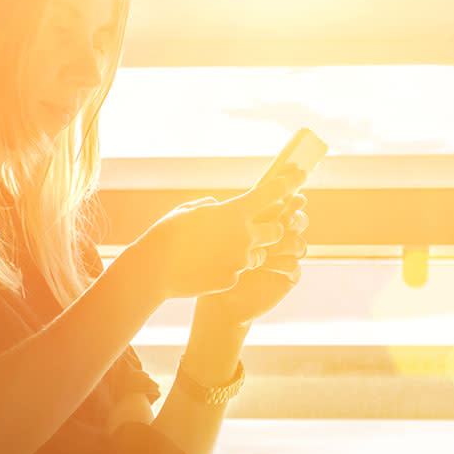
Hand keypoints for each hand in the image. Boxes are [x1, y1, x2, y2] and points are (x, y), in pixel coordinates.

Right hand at [134, 173, 298, 300]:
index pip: (270, 193)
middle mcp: (243, 236)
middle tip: (265, 227)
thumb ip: (213, 208)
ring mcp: (239, 260)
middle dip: (274, 229)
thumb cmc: (167, 234)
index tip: (300, 173)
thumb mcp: (190, 211)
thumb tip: (221, 209)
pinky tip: (206, 268)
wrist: (153, 269)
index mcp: (233, 212)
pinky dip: (228, 269)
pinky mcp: (233, 279)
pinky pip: (238, 273)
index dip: (288, 182)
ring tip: (220, 250)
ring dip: (248, 251)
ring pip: (258, 255)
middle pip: (276, 231)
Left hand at [200, 193, 307, 325]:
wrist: (216, 296)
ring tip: (271, 248)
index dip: (288, 193)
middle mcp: (275, 238)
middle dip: (294, 217)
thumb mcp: (214, 235)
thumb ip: (222, 216)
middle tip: (285, 220)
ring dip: (288, 243)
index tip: (291, 187)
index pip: (279, 203)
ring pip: (298, 242)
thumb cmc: (209, 262)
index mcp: (261, 222)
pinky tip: (269, 267)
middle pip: (297, 220)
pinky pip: (294, 266)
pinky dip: (284, 263)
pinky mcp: (286, 277)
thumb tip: (220, 201)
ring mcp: (282, 257)